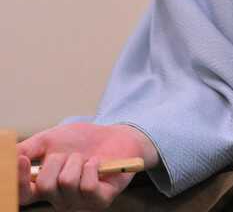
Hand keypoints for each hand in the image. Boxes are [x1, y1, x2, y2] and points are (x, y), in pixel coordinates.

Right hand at [18, 122, 157, 209]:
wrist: (114, 136)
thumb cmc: (82, 140)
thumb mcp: (51, 139)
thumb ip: (28, 148)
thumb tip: (9, 155)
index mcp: (44, 188)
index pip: (23, 196)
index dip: (18, 181)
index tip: (23, 159)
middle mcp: (59, 200)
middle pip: (45, 186)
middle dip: (57, 161)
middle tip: (70, 154)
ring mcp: (80, 203)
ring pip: (66, 183)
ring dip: (77, 161)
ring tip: (85, 159)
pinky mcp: (100, 202)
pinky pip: (87, 186)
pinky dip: (92, 166)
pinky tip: (97, 164)